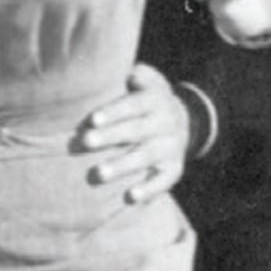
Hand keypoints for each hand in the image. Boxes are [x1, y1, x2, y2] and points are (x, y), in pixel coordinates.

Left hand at [74, 64, 190, 205]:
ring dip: (123, 165)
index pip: (134, 105)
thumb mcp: (149, 82)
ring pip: (147, 157)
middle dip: (111, 137)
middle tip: (85, 142)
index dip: (114, 112)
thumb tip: (130, 74)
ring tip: (99, 174)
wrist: (185, 122)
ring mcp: (171, 147)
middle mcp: (166, 123)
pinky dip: (149, 189)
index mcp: (156, 99)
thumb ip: (139, 75)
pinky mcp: (174, 169)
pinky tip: (130, 197)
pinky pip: (164, 181)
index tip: (93, 120)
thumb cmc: (148, 100)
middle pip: (137, 130)